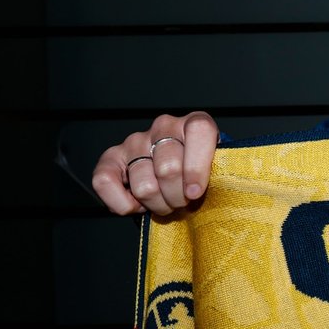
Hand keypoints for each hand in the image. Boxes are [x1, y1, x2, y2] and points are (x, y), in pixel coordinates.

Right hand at [91, 112, 219, 215]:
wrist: (177, 180)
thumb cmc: (201, 176)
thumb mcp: (219, 170)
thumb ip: (221, 172)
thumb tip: (224, 183)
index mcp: (195, 123)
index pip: (199, 131)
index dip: (197, 166)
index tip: (195, 193)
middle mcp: (164, 126)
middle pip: (168, 168)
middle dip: (177, 198)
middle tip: (182, 203)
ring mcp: (136, 141)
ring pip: (143, 185)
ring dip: (156, 205)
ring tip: (165, 203)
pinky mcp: (111, 157)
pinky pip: (104, 182)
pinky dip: (122, 204)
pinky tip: (138, 205)